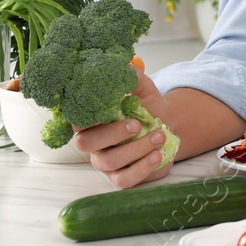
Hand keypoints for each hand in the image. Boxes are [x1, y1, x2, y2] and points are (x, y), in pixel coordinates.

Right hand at [72, 70, 175, 188]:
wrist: (169, 127)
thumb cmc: (148, 108)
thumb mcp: (144, 89)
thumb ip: (133, 78)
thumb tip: (126, 66)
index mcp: (91, 120)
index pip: (76, 120)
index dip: (85, 116)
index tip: (105, 109)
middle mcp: (93, 143)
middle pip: (86, 143)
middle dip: (112, 134)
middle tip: (136, 124)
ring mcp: (105, 162)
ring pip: (110, 161)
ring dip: (137, 148)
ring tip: (159, 136)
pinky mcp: (121, 177)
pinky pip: (124, 180)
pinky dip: (142, 168)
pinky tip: (157, 155)